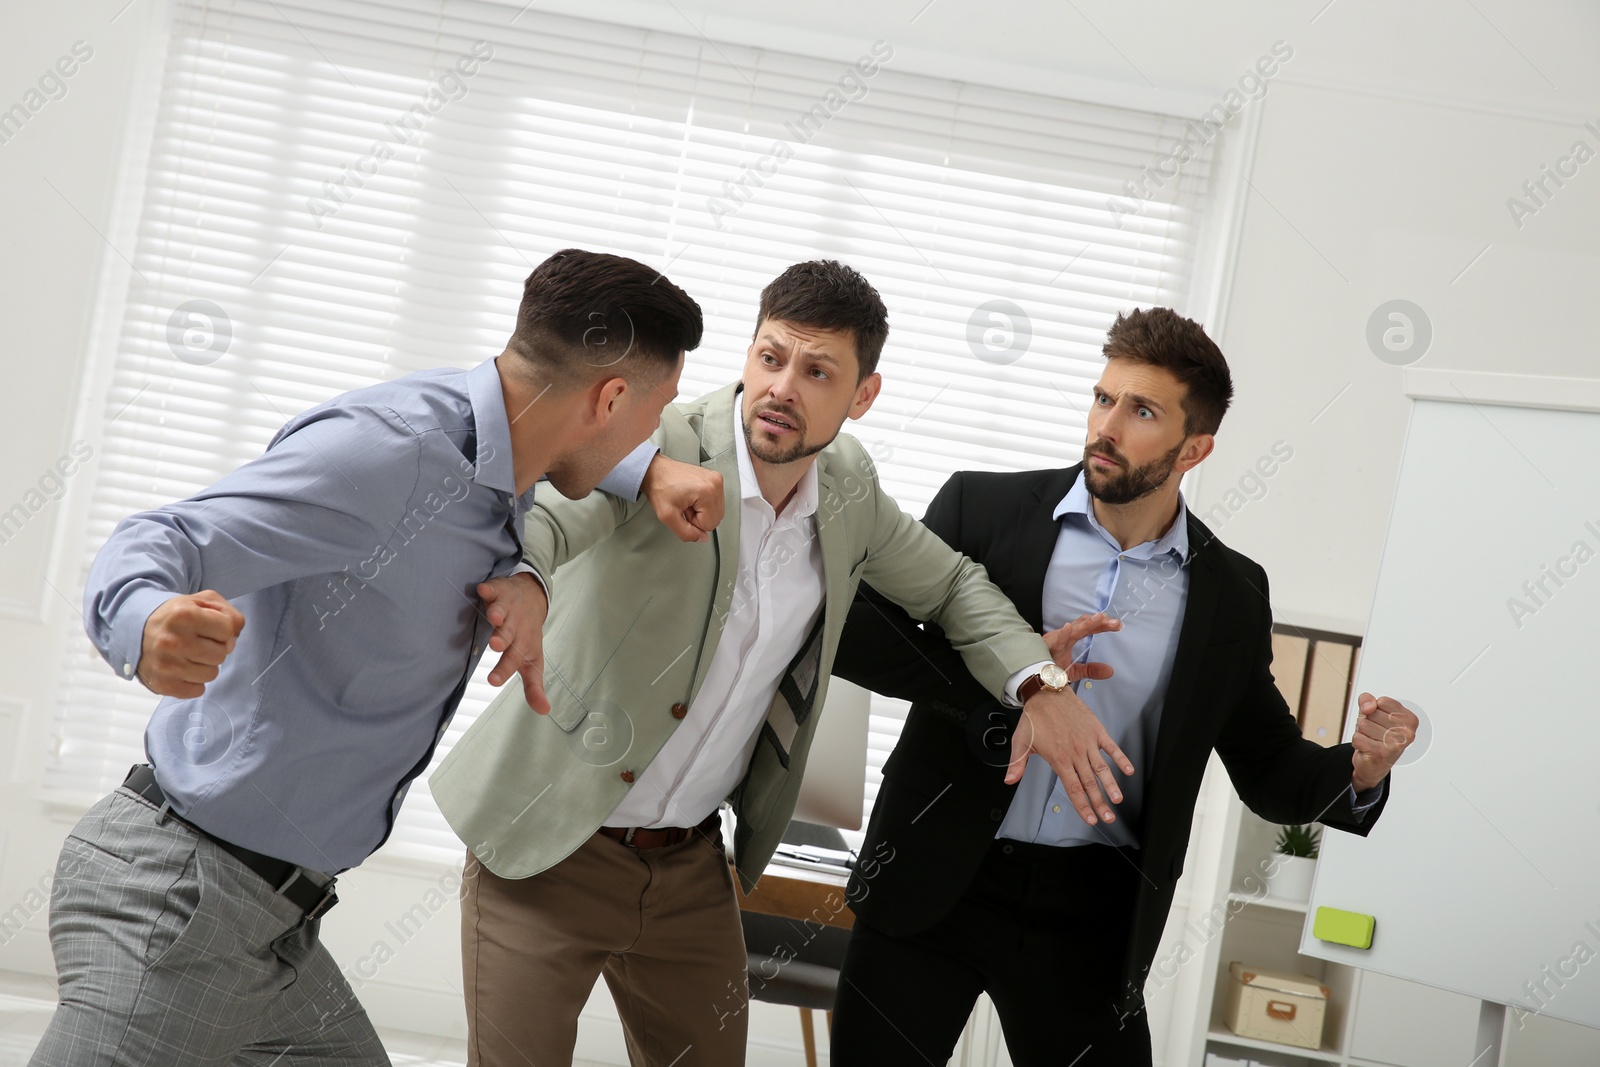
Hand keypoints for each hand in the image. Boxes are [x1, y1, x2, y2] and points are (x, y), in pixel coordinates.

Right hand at [138, 590, 244, 697]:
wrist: (137, 631)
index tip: (207, 627)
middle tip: (197, 642)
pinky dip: (194, 681)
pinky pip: (198, 690)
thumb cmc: (176, 616)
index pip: (227, 630)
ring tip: (188, 654)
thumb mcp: (204, 601)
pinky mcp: (163, 684)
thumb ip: (230, 615)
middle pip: (221, 654)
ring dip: (205, 665)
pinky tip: (181, 668)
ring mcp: (166, 665)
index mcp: (183, 615)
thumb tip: (233, 641)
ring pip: (212, 674)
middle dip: (215, 648)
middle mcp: (172, 641)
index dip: (222, 629)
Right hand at [477, 573, 549, 712]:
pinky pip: (493, 589)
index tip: (492, 681)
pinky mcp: (499, 591)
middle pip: (509, 635)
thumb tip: (544, 711)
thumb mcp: (532, 661)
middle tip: (496, 646)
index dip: (504, 671)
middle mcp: (516, 627)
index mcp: (523, 645)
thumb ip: (534, 687)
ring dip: (498, 613)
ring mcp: (508, 608)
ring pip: (502, 611)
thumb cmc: (527, 636)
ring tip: (494, 617)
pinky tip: (483, 590)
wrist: (534, 598)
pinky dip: (489, 589)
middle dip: (503, 640)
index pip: (514, 661)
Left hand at [640, 454, 723, 542]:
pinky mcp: (715, 479)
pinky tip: (692, 496)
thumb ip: (686, 533)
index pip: (709, 525)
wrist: (656, 471)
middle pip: (716, 519)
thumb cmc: (660, 487)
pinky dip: (703, 504)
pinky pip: (715, 502)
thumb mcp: (667, 516)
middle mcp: (716, 483)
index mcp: (707, 491)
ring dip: (701, 511)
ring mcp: (717, 479)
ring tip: (687, 501)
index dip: (693, 523)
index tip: (682, 511)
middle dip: (698, 517)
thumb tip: (702, 538)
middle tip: (684, 506)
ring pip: (716, 512)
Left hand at [1008, 687, 1133, 825]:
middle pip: (1089, 784)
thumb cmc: (1034, 717)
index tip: (1090, 818)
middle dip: (1100, 803)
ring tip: (1118, 799)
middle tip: (1108, 817)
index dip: (1082, 805)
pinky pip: (1111, 747)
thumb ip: (1017, 763)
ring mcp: (1087, 742)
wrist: (1046, 691)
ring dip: (1111, 785)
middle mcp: (1075, 753)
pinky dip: (1120, 758)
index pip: (1073, 788)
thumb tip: (1009, 780)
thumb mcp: (1021, 741)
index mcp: (1058, 759)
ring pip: (1101, 769)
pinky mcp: (1096, 731)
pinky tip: (1128, 770)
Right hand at [1044, 611, 1119, 682]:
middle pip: (1084, 625)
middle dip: (1099, 623)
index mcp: (1070, 638)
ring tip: (1099, 618)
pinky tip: (1069, 627)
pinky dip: (1063, 634)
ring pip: (1073, 630)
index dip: (1102, 626)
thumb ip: (1091, 669)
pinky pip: (1056, 641)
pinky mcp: (1047, 647)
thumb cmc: (1049, 669)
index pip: (1088, 628)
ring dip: (1086, 624)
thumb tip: (1110, 671)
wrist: (1032, 677)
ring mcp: (1056, 640)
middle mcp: (1064, 636)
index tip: (1117, 625)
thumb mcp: (1074, 671)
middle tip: (1115, 623)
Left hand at [1350, 691, 1416, 791]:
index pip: (1381, 701)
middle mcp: (1407, 732)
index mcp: (1410, 719)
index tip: (1380, 721)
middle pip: (1371, 714)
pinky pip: (1357, 737)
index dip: (1374, 710)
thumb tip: (1368, 706)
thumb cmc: (1376, 736)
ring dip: (1362, 733)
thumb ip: (1367, 700)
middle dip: (1367, 722)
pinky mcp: (1381, 754)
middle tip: (1375, 734)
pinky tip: (1367, 748)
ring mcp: (1395, 744)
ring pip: (1363, 725)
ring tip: (1371, 740)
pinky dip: (1357, 742)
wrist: (1375, 765)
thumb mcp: (1372, 713)